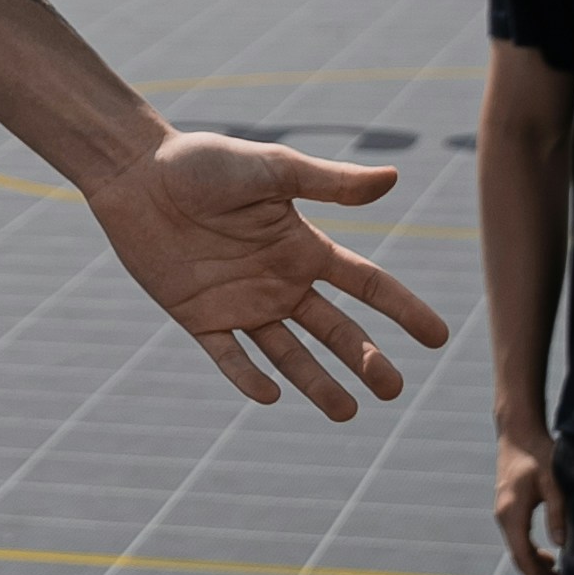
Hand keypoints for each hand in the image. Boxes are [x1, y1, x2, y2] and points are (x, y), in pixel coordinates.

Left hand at [81, 131, 450, 416]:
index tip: (439, 337)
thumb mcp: (269, 169)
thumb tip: (392, 178)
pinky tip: (271, 394)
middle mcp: (279, 280)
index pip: (366, 284)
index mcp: (302, 246)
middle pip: (335, 330)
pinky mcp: (200, 316)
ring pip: (290, 354)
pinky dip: (248, 377)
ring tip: (347, 412)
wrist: (135, 172)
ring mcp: (241, 302)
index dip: (402, 309)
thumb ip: (326, 182)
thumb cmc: (202, 162)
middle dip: (366, 360)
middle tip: (393, 389)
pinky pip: (230, 356)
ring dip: (317, 383)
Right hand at [496, 431, 565, 574]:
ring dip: (536, 568)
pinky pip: (517, 539)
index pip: (523, 555)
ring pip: (517, 550)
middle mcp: (503, 515)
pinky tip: (548, 558)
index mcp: (511, 512)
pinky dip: (531, 554)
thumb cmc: (538, 454)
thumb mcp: (553, 483)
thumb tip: (561, 547)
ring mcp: (503, 512)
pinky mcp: (508, 509)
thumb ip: (557, 513)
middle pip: (518, 557)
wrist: (518, 433)